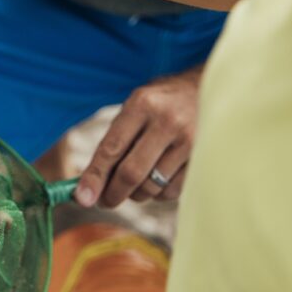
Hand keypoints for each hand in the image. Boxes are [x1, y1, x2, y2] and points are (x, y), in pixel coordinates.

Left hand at [74, 67, 201, 207]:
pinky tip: (157, 179)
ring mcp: (189, 141)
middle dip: (113, 194)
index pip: (111, 148)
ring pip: (152, 186)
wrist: (209, 89)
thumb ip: (115, 140)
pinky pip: (172, 191)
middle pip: (131, 173)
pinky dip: (158, 194)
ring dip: (136, 194)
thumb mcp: (136, 107)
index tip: (82, 198)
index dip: (94, 176)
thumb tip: (92, 184)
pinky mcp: (204, 158)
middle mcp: (166, 121)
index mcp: (142, 104)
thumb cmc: (162, 103)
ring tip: (134, 184)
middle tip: (104, 201)